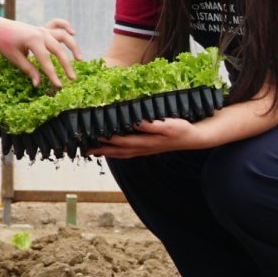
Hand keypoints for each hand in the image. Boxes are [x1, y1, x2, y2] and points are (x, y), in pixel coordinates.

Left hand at [0, 16, 80, 87]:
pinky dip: (66, 26)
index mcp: (33, 40)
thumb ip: (29, 70)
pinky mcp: (42, 28)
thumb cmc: (3, 43)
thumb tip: (38, 84)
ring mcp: (42, 29)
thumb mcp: (15, 58)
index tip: (59, 86)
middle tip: (72, 79)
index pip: (46, 61)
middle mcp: (41, 33)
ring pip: (63, 36)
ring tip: (79, 59)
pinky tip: (73, 33)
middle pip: (58, 50)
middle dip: (66, 65)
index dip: (53, 74)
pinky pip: (57, 24)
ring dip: (73, 46)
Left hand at [88, 118, 202, 158]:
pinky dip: (116, 153)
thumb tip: (135, 122)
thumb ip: (151, 125)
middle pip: (117, 150)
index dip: (106, 139)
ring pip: (121, 153)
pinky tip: (112, 150)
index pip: (121, 141)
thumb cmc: (182, 129)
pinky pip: (127, 153)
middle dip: (100, 149)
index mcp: (146, 141)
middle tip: (84, 148)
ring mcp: (144, 150)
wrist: (193, 138)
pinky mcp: (147, 148)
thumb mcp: (169, 125)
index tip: (92, 135)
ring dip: (106, 153)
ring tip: (92, 151)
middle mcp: (143, 148)